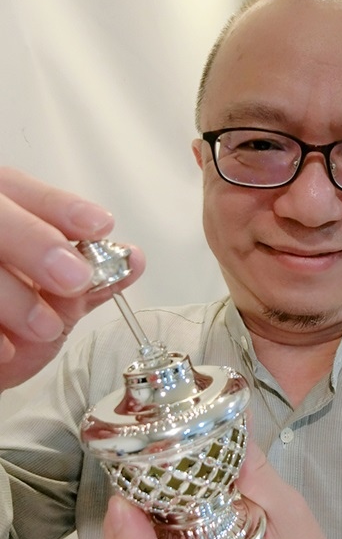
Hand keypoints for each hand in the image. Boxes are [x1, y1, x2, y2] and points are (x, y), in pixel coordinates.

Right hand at [0, 167, 144, 389]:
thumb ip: (90, 279)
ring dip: (10, 293)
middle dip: (34, 241)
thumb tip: (132, 258)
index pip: (17, 189)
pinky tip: (5, 349)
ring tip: (44, 327)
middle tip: (73, 277)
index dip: (58, 206)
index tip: (99, 225)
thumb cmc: (11, 329)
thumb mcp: (56, 302)